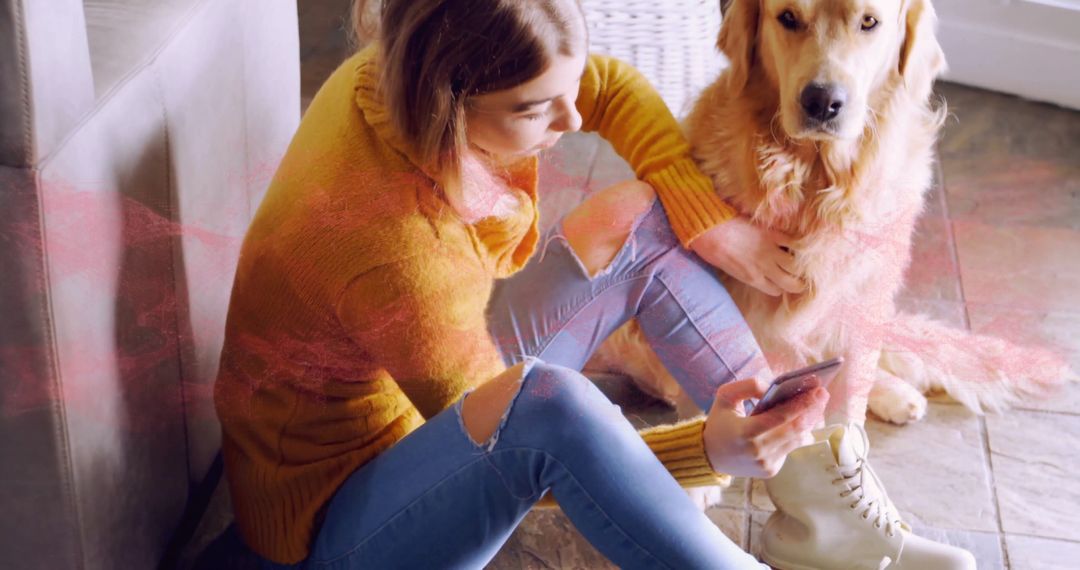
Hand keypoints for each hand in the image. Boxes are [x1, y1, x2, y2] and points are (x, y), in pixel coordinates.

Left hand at [690, 216, 803, 296]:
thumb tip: (752, 271)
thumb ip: (744, 272)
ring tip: (804, 259)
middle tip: (800, 274)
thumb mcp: (727, 268)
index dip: (780, 286)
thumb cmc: (711, 249)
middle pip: (791, 284)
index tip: (781, 279)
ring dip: (801, 263)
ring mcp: (769, 252)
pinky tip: (802, 242)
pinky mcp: (771, 234)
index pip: (776, 291)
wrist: (708, 229)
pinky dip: (799, 243)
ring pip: (797, 266)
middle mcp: (764, 269)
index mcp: (752, 279)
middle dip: (798, 282)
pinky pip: (793, 242)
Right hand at [702, 377, 828, 477]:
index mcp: (745, 432)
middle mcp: (758, 451)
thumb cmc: (719, 422)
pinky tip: (803, 421)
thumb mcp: (724, 397)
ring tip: (817, 405)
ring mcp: (766, 463)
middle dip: (812, 410)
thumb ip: (746, 386)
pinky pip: (790, 449)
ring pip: (797, 440)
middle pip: (794, 429)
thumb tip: (771, 387)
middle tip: (824, 394)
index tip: (818, 390)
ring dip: (809, 421)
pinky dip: (798, 434)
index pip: (780, 417)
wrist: (710, 456)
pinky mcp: (771, 470)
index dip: (802, 404)